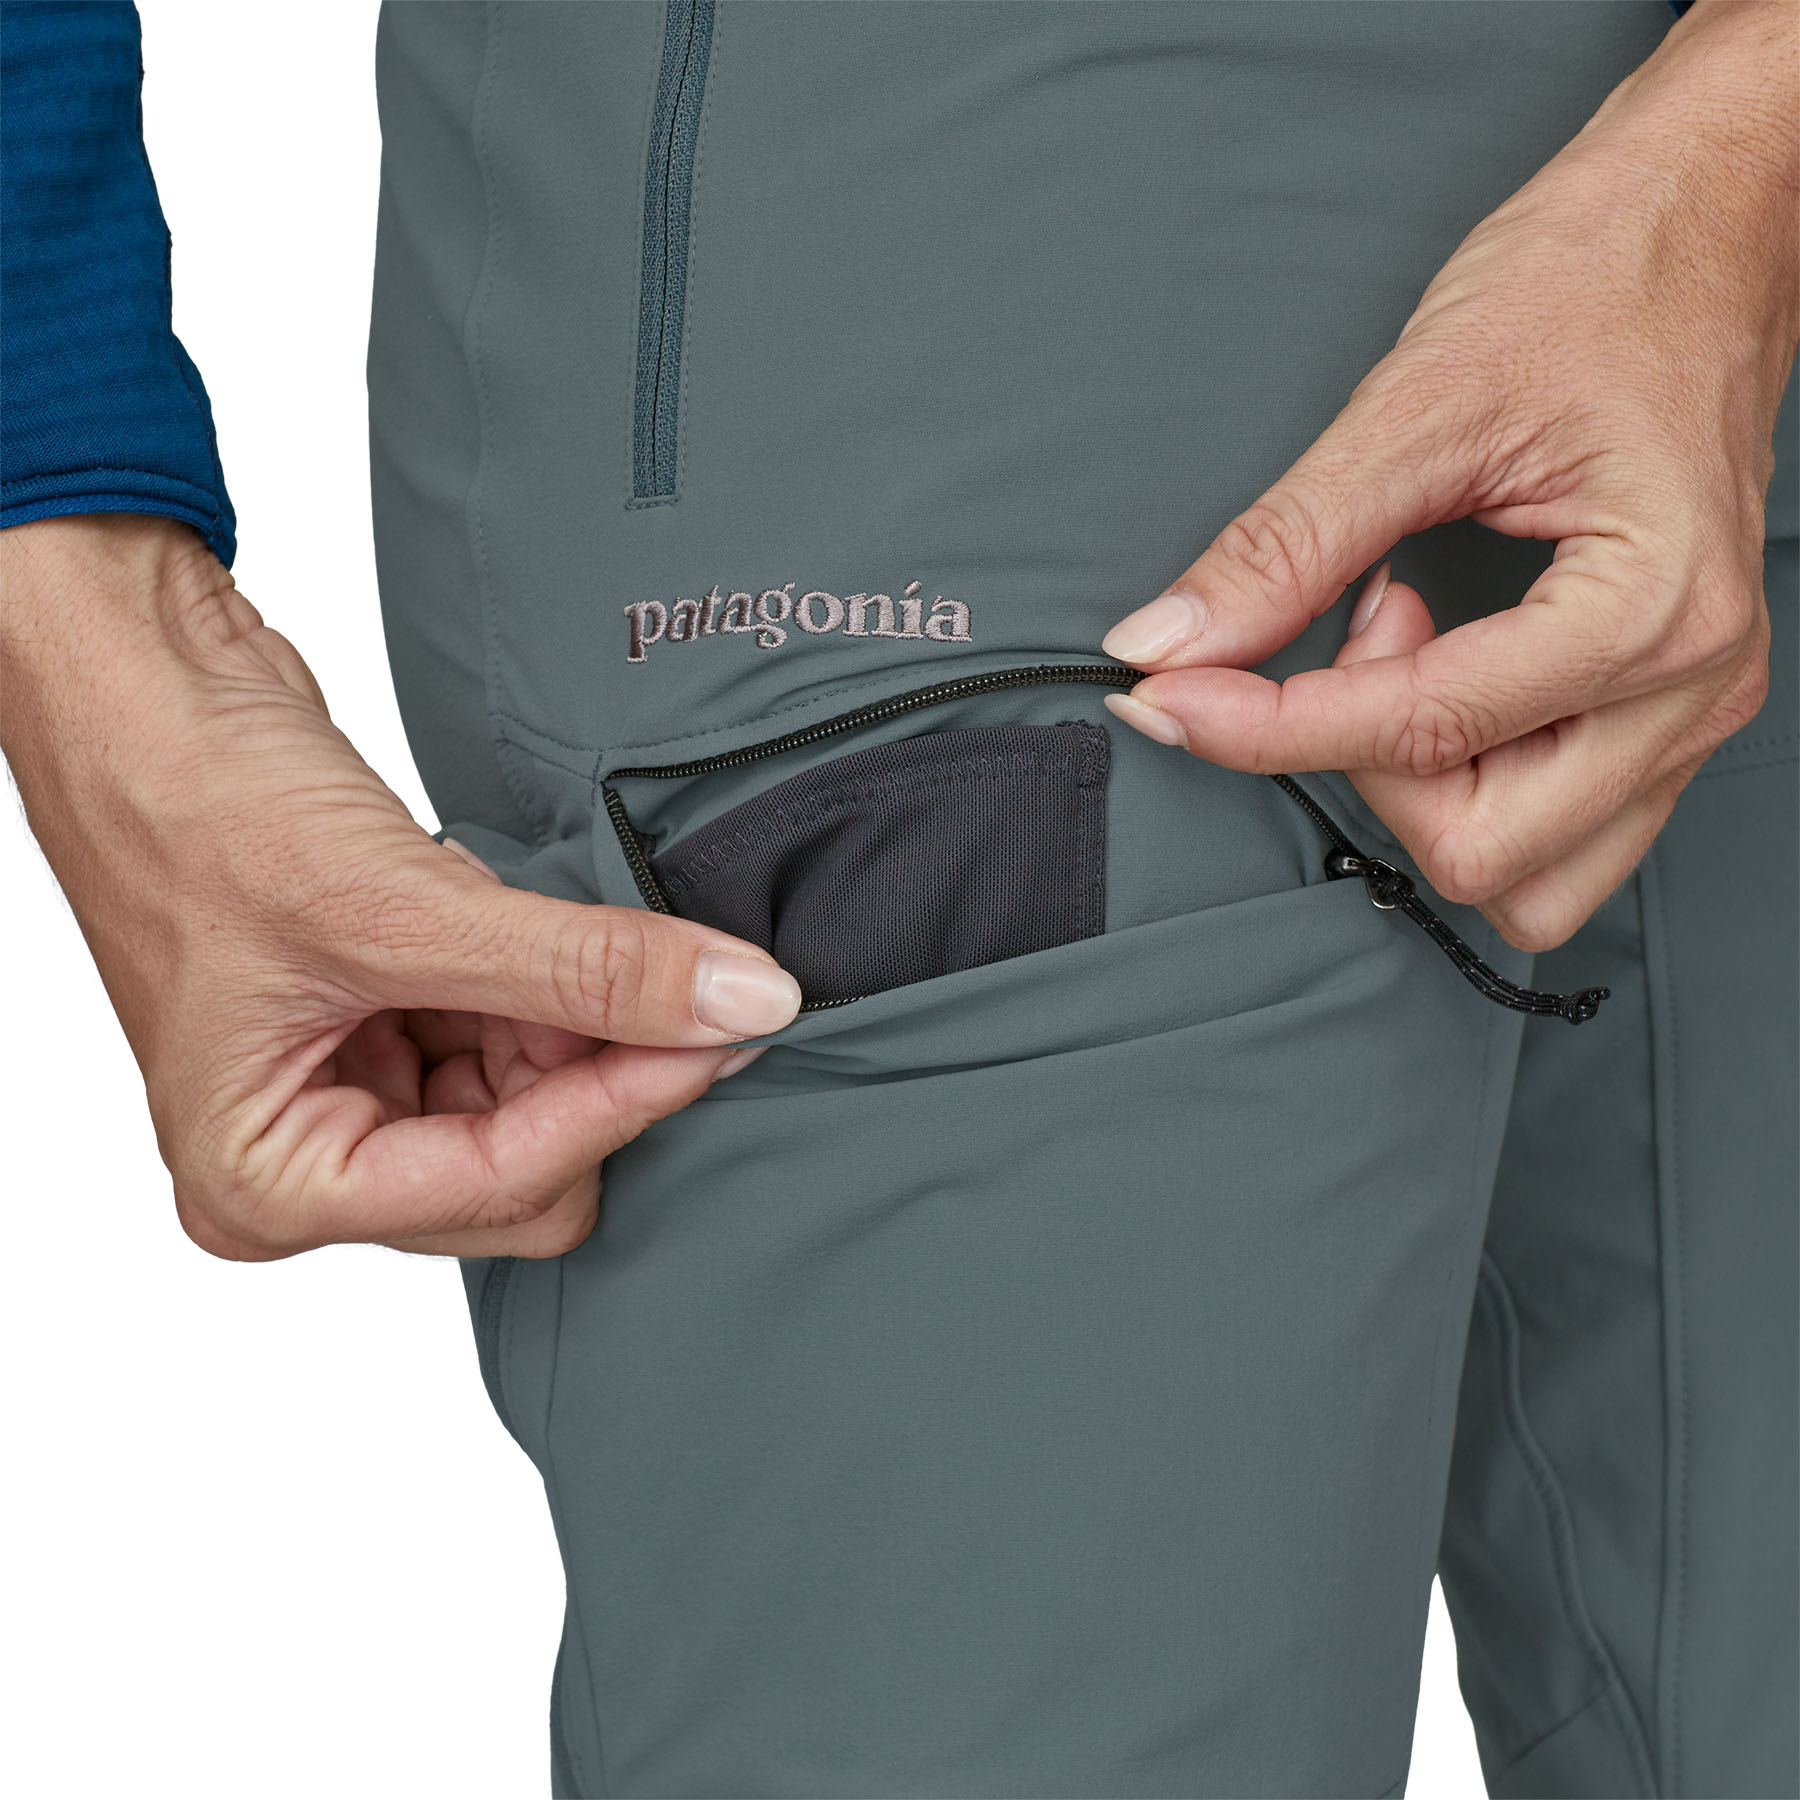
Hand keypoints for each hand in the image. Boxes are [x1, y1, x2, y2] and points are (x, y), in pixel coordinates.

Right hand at [0, 517, 800, 1259]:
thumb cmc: (189, 797)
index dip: (621, 1101)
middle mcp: (310, 1154)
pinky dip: (559, 994)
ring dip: (587, 1031)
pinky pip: (515, 1045)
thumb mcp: (400, 902)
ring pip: (534, 1110)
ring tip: (609, 940)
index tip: (727, 1027)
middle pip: (526, 1172)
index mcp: (269, 1177)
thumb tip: (742, 1002)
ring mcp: (352, 1092)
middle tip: (678, 981)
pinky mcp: (394, 1027)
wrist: (146, 685)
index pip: (502, 1182)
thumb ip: (583, 967)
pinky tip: (571, 935)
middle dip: (599, 1077)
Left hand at [1100, 0, 1796, 950]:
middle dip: (1372, 771)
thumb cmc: (1595, 287)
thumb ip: (1284, 546)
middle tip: (1354, 632)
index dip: (1264, 727)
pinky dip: (1471, 787)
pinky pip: (1560, 834)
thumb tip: (1170, 642)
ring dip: (1429, 798)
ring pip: (1530, 877)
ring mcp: (1690, 710)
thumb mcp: (1416, 405)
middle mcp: (1693, 682)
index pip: (1421, 732)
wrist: (1700, 232)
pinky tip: (1446, 678)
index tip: (1172, 697)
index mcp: (1651, 606)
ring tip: (1410, 659)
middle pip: (1482, 851)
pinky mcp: (1665, 711)